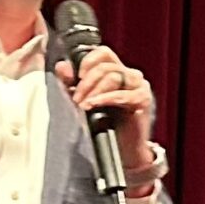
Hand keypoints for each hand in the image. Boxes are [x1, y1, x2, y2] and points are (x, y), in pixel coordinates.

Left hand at [55, 45, 155, 167]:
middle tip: (76, 98)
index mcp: (118, 70)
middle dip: (86, 82)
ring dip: (93, 91)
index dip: (88, 61)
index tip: (76, 76)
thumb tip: (62, 66)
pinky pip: (122, 94)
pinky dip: (104, 99)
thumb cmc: (107, 124)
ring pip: (113, 77)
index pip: (104, 53)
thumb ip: (72, 82)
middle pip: (105, 67)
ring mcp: (139, 86)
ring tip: (83, 105)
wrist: (124, 150)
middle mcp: (131, 75)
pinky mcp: (143, 100)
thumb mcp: (84, 99)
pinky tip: (93, 105)